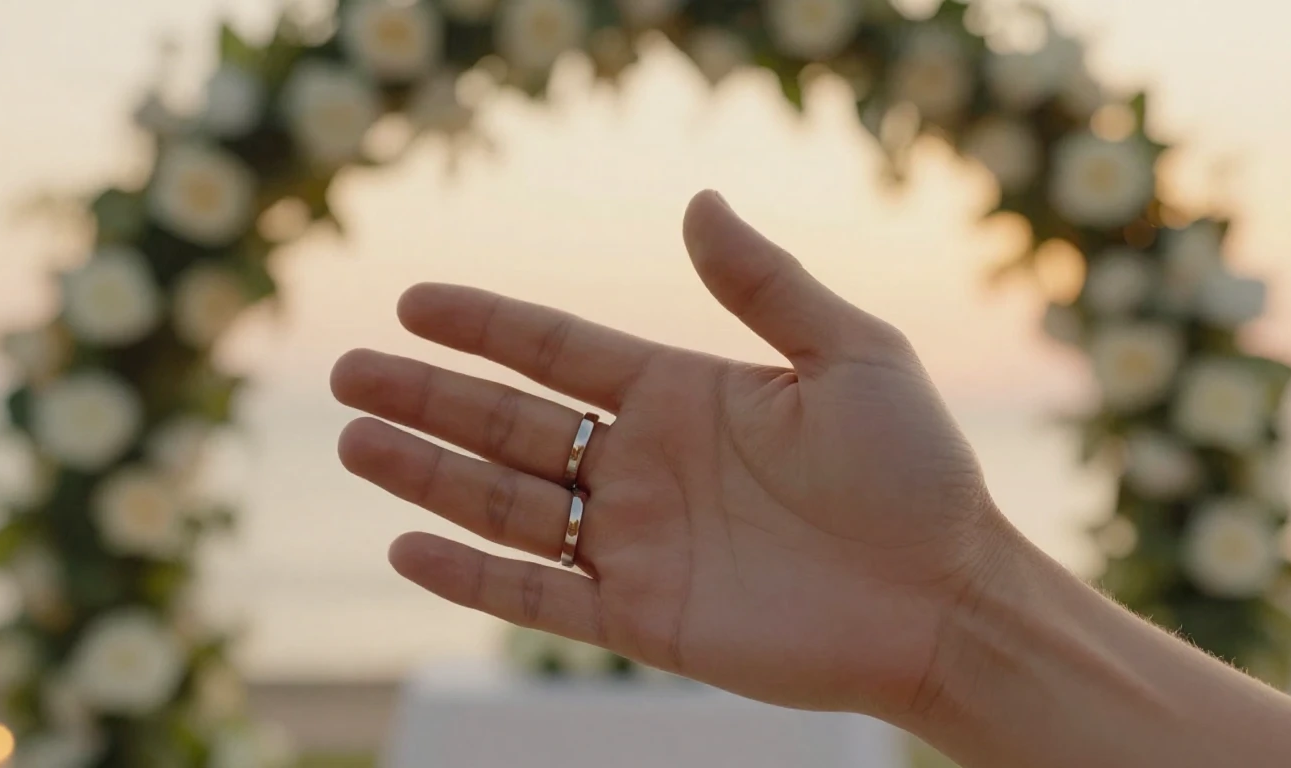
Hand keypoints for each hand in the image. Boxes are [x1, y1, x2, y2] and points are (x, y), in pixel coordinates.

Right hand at [330, 191, 1015, 717]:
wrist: (946, 601)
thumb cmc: (915, 472)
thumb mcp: (850, 354)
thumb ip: (765, 282)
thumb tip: (698, 201)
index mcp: (680, 393)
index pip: (556, 351)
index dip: (484, 325)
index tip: (413, 302)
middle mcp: (642, 463)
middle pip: (507, 423)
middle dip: (427, 396)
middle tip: (345, 373)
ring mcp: (635, 541)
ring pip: (505, 503)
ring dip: (427, 476)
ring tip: (355, 440)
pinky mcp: (641, 616)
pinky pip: (538, 595)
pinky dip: (471, 576)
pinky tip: (408, 549)